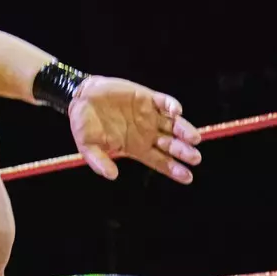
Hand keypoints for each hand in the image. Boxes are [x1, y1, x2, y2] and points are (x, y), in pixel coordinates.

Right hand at [68, 78, 201, 183]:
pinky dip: (172, 106)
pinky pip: (165, 102)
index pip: (160, 161)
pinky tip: (176, 112)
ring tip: (193, 138)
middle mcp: (148, 133)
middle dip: (184, 151)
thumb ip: (99, 161)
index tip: (188, 177)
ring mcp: (150, 115)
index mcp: (136, 147)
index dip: (174, 169)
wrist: (81, 98)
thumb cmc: (84, 125)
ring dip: (185, 131)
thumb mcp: (88, 147)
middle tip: (194, 158)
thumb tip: (112, 175)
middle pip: (171, 144)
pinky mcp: (148, 98)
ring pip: (174, 125)